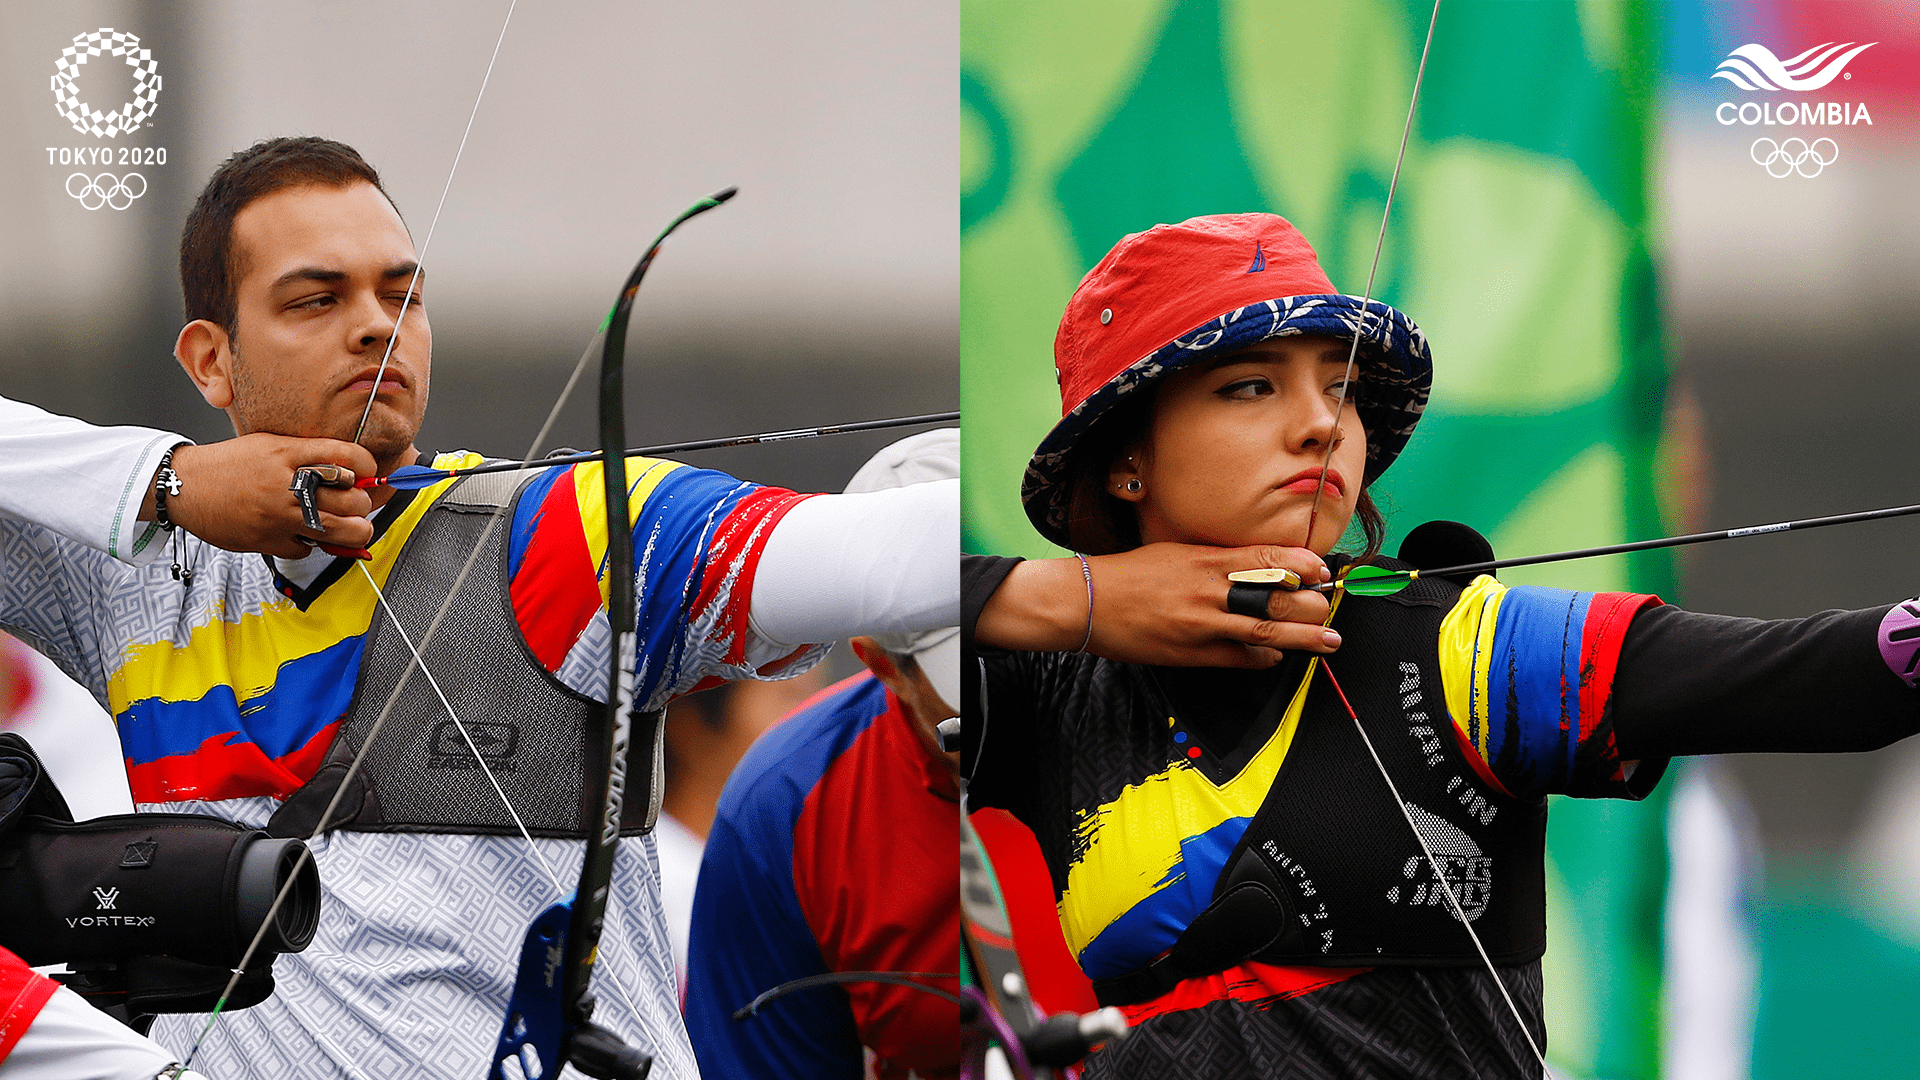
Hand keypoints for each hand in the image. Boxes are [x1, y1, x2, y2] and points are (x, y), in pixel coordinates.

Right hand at [143, 436, 377, 557]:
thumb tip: (349, 471)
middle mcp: (286, 485)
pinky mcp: (268, 541)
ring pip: (342, 531)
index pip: (348, 458)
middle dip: (363, 504)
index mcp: (288, 454)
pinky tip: (302, 533)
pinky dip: (310, 544)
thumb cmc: (228, 465)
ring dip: (354, 531)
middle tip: (356, 504)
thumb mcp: (269, 445)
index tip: (368, 473)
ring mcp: (279, 516)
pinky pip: (308, 549)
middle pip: (353, 500)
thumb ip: (307, 455)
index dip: (368, 467)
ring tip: (349, 526)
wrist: (183, 486)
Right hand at [977, 543, 1336, 667]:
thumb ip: (1219, 560)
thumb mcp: (1178, 552)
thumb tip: (1261, 566)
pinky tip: (1276, 657)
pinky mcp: (1191, 652)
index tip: (1322, 570)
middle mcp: (1208, 590)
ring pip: (1263, 629)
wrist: (1089, 602)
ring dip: (1301, 637)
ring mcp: (1201, 624)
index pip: (1267, 558)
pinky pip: (1238, 658)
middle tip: (1330, 608)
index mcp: (1206, 560)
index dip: (1302, 564)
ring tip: (1329, 641)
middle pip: (1274, 595)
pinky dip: (1261, 657)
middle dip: (1310, 604)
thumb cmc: (1133, 574)